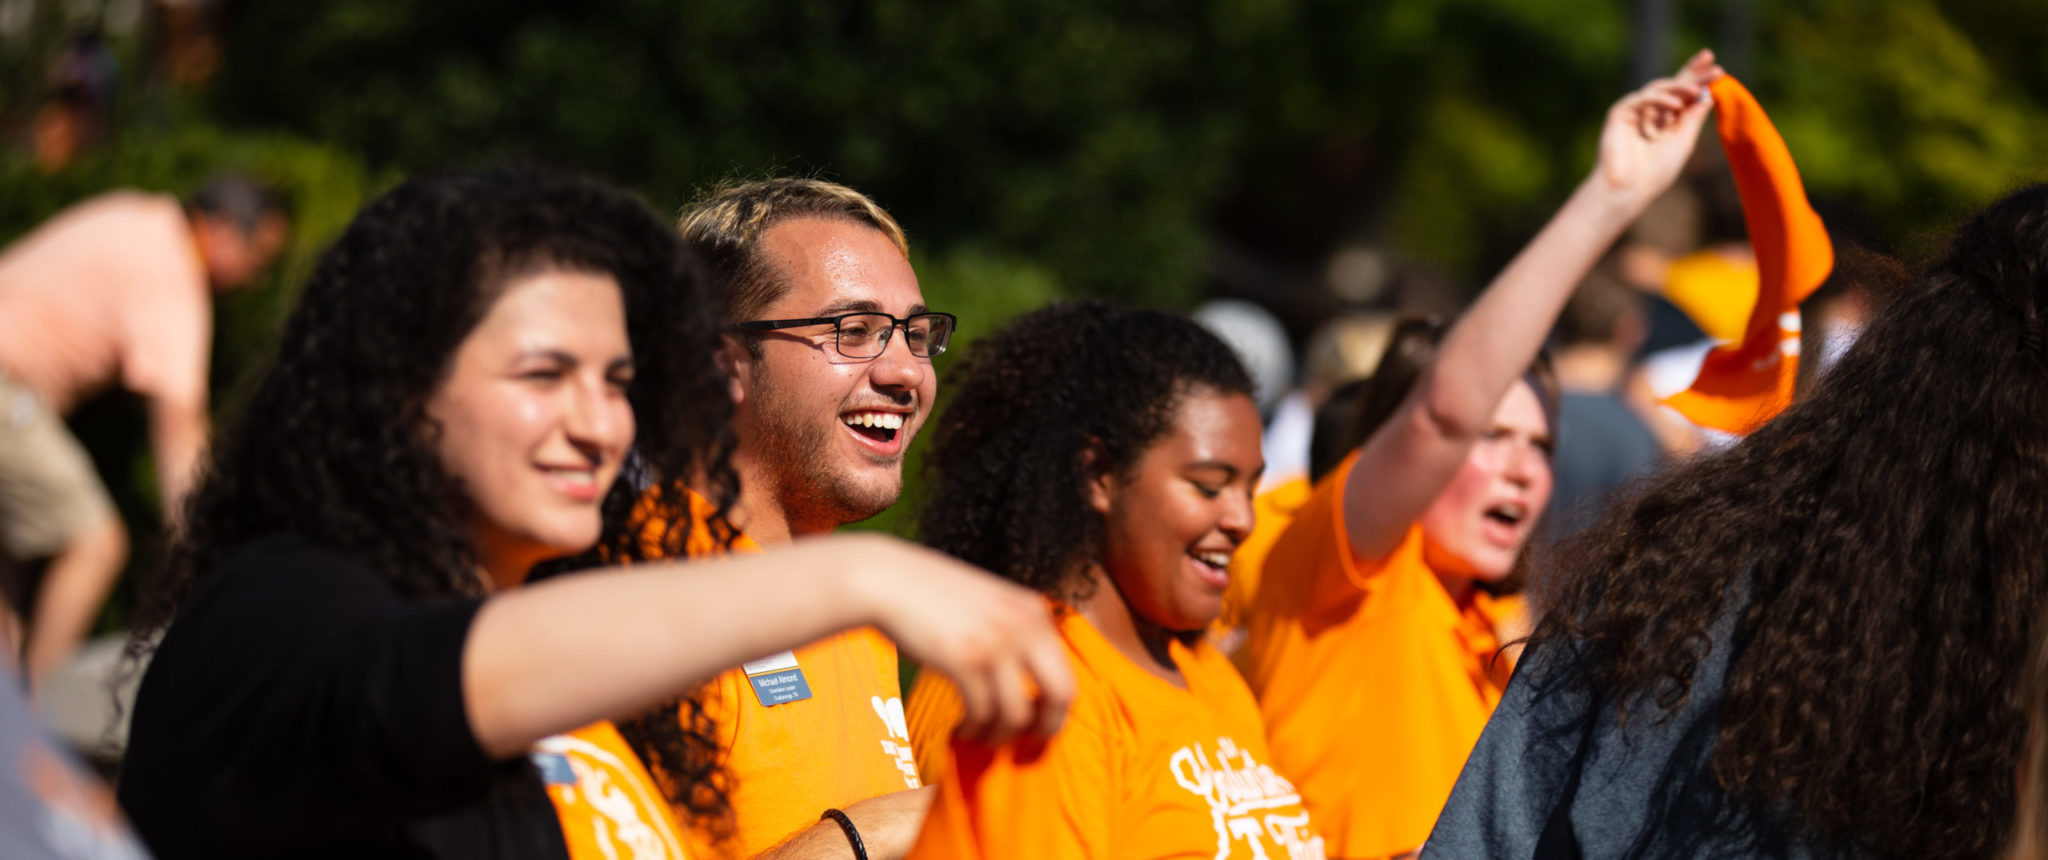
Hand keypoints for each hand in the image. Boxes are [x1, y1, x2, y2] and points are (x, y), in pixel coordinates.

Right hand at [844, 535, 1075, 744]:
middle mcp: (1024, 626)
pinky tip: (961, 729)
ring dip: (999, 735)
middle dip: (1046, 728)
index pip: (1067, 673)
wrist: (888, 580)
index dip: (1056, 709)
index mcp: (1034, 611)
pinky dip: (973, 729)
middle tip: (1025, 744)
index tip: (1037, 726)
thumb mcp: (990, 604)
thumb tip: (1031, 688)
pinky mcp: (964, 660)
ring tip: (980, 736)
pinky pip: (982, 713)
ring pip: (1017, 714)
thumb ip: (1015, 632)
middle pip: (1060, 695)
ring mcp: (996, 643)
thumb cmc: (934, 598)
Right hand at [1591, 49, 1722, 206]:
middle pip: (1673, 85)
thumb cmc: (1656, 171)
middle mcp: (1652, 113)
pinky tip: (1676, 105)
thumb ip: (1693, 117)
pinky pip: (1642, 98)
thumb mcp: (1683, 141)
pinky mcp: (1620, 113)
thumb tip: (1707, 94)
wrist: (1629, 188)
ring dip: (1679, 86)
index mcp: (1668, 121)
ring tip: (1696, 89)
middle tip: (1708, 56)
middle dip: (1691, 71)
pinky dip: (1660, 99)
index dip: (1700, 81)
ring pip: (1659, 88)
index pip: (1686, 96)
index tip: (1719, 71)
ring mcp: (1635, 112)